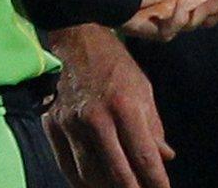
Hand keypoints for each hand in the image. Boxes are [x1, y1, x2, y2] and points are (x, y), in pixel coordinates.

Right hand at [46, 25, 171, 187]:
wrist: (78, 43)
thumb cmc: (117, 67)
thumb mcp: (144, 90)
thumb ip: (154, 127)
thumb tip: (165, 157)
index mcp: (124, 105)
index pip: (143, 153)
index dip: (154, 179)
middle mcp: (96, 118)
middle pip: (116, 169)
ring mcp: (71, 124)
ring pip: (89, 172)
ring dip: (106, 187)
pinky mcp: (52, 126)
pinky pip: (66, 165)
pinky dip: (81, 181)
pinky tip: (93, 186)